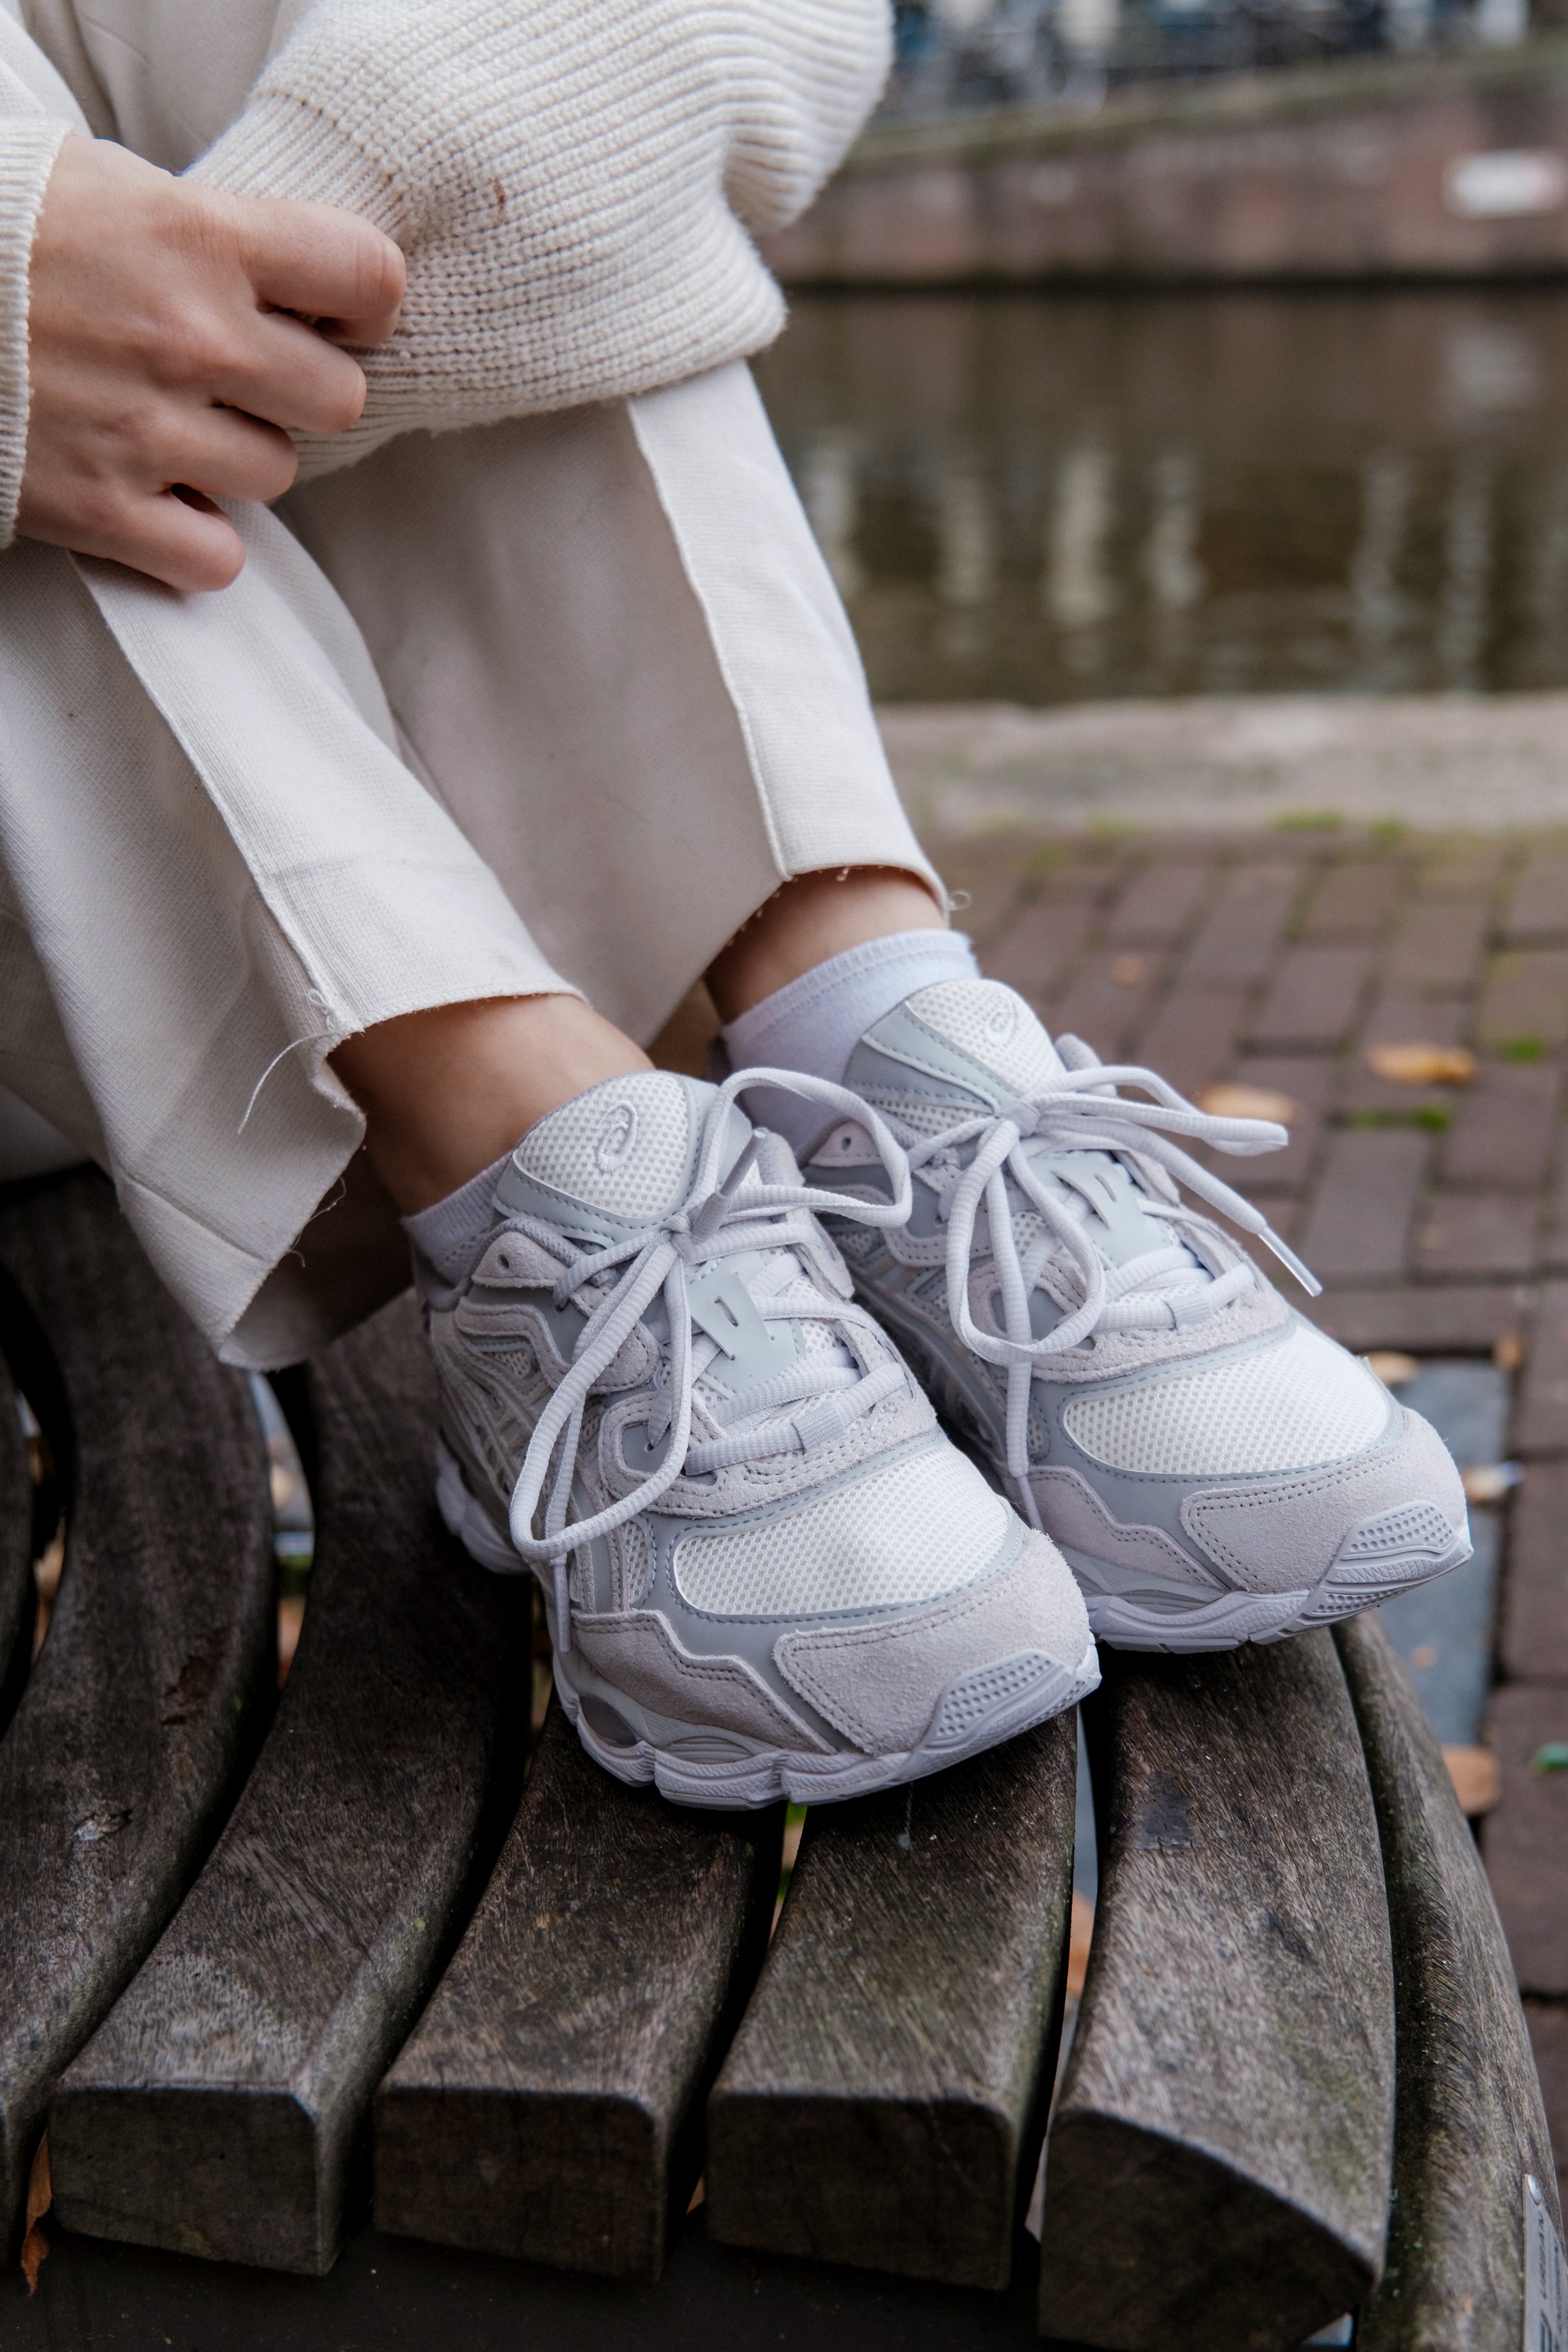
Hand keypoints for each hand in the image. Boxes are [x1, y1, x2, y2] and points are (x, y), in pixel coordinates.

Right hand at [18, 134, 404, 590]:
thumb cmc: (1, 228)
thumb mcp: (112, 190)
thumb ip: (209, 235)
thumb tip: (286, 281)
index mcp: (200, 240)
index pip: (363, 276)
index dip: (363, 305)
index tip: (336, 318)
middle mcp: (190, 339)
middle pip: (336, 399)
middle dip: (298, 393)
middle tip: (240, 380)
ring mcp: (149, 431)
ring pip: (275, 475)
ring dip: (237, 460)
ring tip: (173, 425)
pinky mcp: (103, 509)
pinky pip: (215, 558)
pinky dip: (195, 540)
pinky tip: (157, 499)